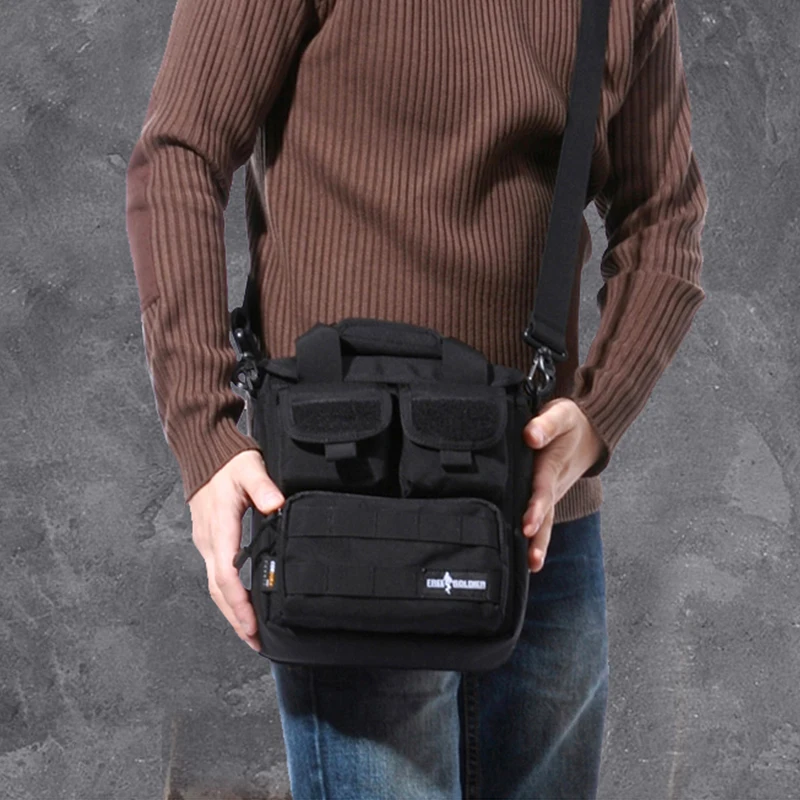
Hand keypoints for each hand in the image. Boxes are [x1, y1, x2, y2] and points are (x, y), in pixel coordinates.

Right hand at [188, 449, 284, 650]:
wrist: (204, 451)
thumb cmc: (227, 461)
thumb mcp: (250, 468)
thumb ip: (263, 487)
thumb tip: (276, 505)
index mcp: (219, 527)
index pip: (226, 574)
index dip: (238, 602)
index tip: (251, 623)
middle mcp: (209, 540)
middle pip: (218, 589)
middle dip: (235, 617)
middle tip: (255, 641)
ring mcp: (207, 541)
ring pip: (216, 585)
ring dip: (231, 610)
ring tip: (249, 633)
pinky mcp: (211, 539)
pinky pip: (217, 574)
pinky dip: (229, 594)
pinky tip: (242, 603)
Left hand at [521, 398, 605, 572]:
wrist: (589, 430)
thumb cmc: (568, 422)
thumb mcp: (560, 414)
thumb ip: (545, 424)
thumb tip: (531, 435)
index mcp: (552, 467)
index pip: (542, 490)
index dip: (535, 508)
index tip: (527, 525)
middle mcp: (553, 485)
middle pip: (546, 516)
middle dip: (539, 537)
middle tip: (532, 558)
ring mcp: (552, 494)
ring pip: (546, 523)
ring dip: (539, 545)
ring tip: (532, 567)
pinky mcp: (547, 498)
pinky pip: (542, 520)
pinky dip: (534, 540)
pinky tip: (523, 560)